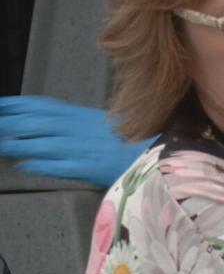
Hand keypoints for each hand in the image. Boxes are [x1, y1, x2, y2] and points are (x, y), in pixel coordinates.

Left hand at [0, 95, 153, 186]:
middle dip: (8, 122)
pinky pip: (60, 165)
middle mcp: (77, 129)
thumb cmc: (132, 140)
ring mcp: (82, 148)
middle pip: (35, 122)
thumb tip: (54, 124)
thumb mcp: (103, 124)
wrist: (159, 152)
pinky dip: (40, 164)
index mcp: (80, 115)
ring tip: (0, 145)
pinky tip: (25, 165)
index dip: (15, 105)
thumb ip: (77, 123)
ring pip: (42, 143)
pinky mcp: (88, 168)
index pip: (40, 106)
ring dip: (16, 143)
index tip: (0, 106)